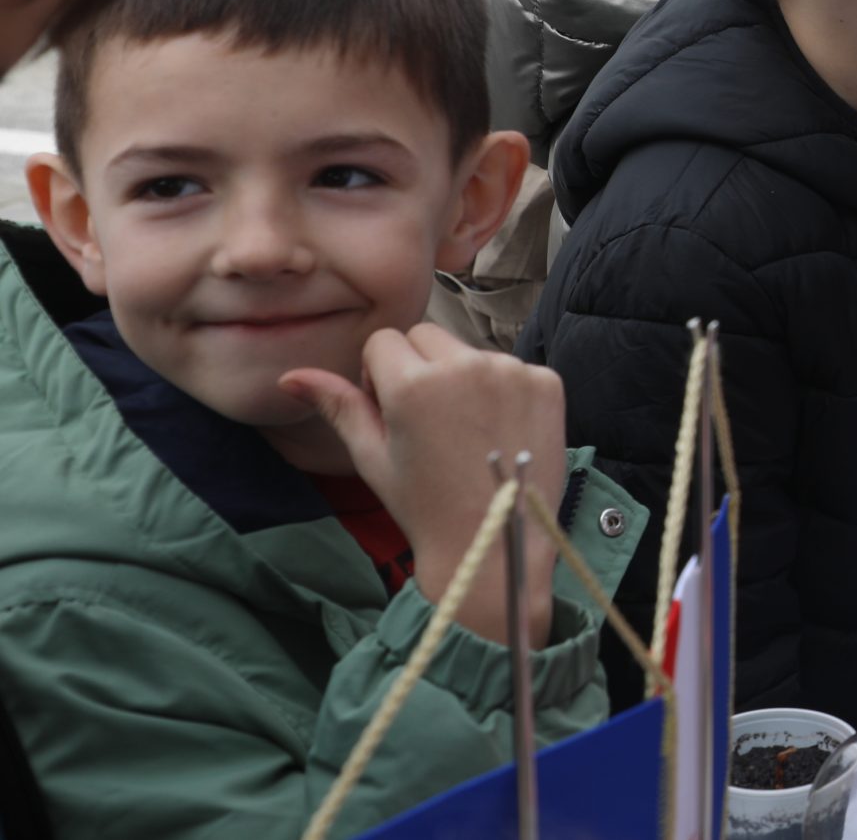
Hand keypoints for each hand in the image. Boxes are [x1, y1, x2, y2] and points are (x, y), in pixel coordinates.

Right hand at [280, 326, 565, 646]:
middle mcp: (466, 366)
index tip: (391, 411)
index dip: (378, 374)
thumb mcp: (372, 455)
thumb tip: (290, 376)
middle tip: (425, 420)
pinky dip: (503, 389)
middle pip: (427, 335)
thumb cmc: (423, 504)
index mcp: (414, 382)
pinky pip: (512, 367)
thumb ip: (336, 405)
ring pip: (470, 350)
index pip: (384, 340)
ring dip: (461, 376)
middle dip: (418, 367)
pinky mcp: (547, 381)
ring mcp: (512, 371)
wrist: (491, 539)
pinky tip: (498, 430)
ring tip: (463, 431)